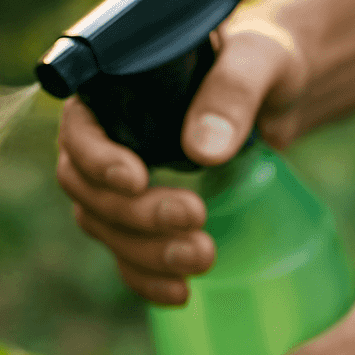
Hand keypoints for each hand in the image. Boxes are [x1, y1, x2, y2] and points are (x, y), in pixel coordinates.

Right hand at [55, 8, 311, 304]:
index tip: (137, 180)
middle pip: (87, 191)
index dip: (97, 161)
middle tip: (194, 218)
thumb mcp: (258, 61)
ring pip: (103, 228)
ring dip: (144, 253)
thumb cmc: (261, 62)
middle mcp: (101, 141)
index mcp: (111, 92)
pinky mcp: (139, 219)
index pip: (78, 133)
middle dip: (135, 215)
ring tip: (203, 258)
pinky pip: (125, 257)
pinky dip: (147, 280)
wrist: (276, 94)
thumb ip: (232, 92)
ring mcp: (116, 185)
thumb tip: (202, 150)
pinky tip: (182, 293)